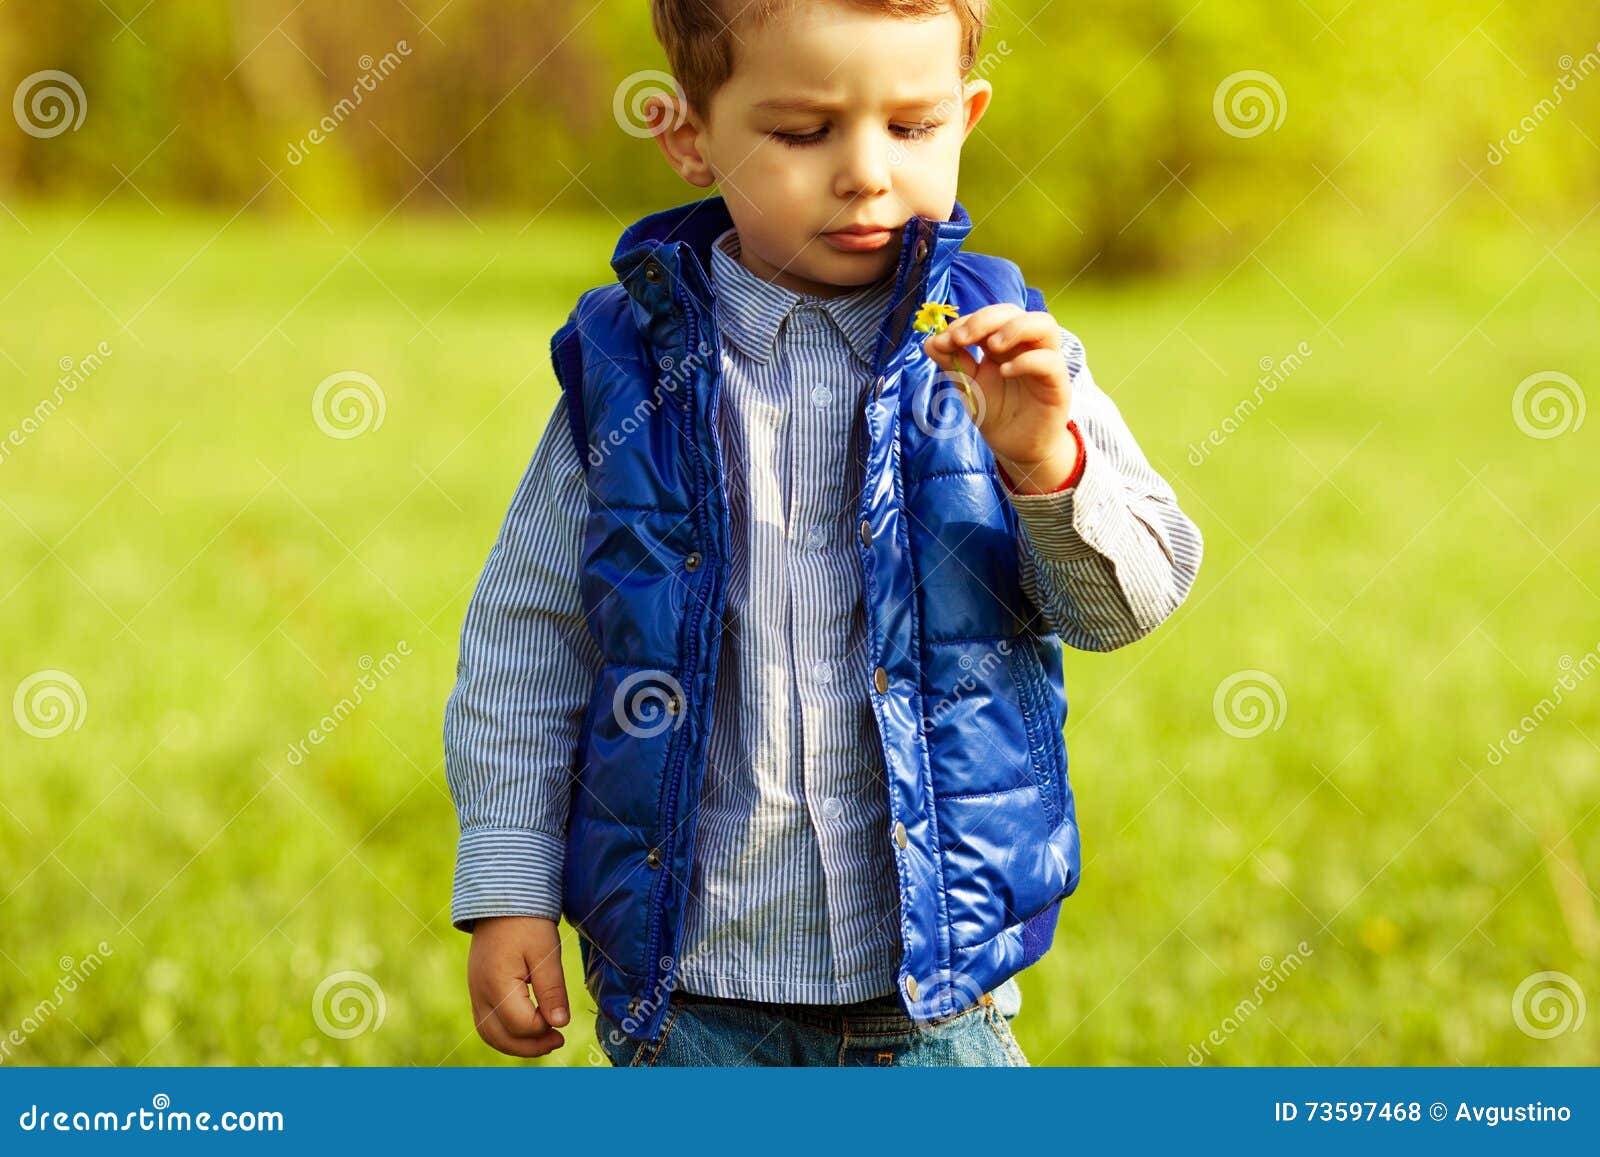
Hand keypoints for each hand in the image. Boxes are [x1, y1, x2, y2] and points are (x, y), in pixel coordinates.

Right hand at [467, 915, 570, 1057]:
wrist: (502, 899)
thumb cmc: (527, 923)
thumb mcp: (546, 953)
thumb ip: (552, 990)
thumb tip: (559, 1024)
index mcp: (497, 984)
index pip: (521, 1024)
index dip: (544, 1028)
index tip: (562, 1019)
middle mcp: (480, 993)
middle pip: (500, 1037)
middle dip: (530, 1047)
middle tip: (558, 1040)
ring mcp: (475, 992)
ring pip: (489, 1034)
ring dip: (516, 1044)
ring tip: (544, 1039)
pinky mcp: (477, 989)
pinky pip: (486, 1022)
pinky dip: (505, 1032)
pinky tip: (527, 1027)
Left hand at [921, 304, 1078, 492]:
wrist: (1015, 448)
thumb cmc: (996, 413)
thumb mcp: (968, 387)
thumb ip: (953, 364)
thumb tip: (930, 341)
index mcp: (1004, 342)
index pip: (990, 316)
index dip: (967, 321)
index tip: (945, 339)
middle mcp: (1026, 346)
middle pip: (1015, 312)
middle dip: (986, 319)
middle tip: (962, 338)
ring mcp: (1045, 361)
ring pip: (1044, 325)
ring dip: (1015, 328)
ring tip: (991, 346)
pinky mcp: (1058, 384)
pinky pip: (1050, 361)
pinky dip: (1028, 361)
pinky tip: (1005, 371)